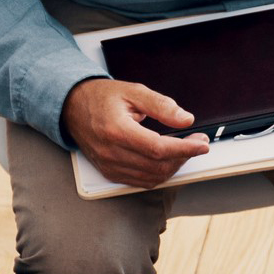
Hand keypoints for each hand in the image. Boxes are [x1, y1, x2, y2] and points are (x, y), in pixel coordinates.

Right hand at [62, 78, 211, 188]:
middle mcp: (111, 152)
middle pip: (158, 166)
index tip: (202, 144)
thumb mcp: (133, 91)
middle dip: (184, 156)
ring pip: (152, 177)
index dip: (185, 149)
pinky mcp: (110, 172)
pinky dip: (159, 174)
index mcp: (116, 130)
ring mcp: (109, 165)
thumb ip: (161, 105)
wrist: (72, 108)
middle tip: (197, 142)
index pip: (158, 148)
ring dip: (174, 166)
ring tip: (185, 149)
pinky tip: (168, 160)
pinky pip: (141, 182)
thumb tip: (185, 119)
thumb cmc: (101, 98)